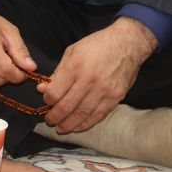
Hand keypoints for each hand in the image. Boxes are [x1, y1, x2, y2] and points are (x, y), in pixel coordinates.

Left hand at [38, 18, 156, 133]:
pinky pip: (97, 116)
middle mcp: (89, 79)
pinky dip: (85, 124)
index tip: (46, 101)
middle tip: (50, 120)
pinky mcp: (115, 97)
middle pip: (67, 106)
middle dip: (55, 116)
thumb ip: (58, 72)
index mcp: (76, 65)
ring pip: (81, 115)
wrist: (128, 43)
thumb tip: (43, 89)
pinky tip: (77, 126)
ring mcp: (104, 90)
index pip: (56, 92)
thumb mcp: (73, 51)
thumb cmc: (98, 45)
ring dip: (68, 125)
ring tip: (61, 128)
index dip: (48, 100)